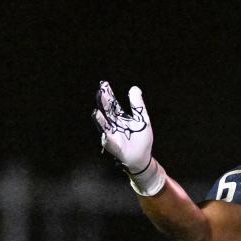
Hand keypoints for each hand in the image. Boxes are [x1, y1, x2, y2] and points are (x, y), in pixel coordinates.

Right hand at [92, 81, 165, 195]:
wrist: (142, 157)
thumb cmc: (141, 139)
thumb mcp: (143, 120)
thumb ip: (138, 105)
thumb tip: (135, 88)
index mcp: (120, 117)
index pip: (113, 103)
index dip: (108, 94)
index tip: (104, 84)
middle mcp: (113, 124)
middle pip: (107, 111)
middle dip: (103, 103)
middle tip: (100, 92)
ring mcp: (112, 134)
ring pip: (105, 126)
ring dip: (100, 120)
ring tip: (96, 113)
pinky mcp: (113, 146)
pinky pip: (109, 142)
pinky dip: (107, 138)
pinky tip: (105, 134)